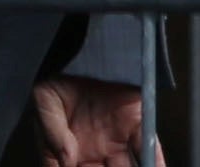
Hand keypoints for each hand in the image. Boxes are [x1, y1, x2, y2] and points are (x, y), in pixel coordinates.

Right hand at [31, 75, 156, 166]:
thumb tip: (66, 160)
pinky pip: (148, 149)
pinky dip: (154, 164)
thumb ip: (53, 131)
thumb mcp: (44, 99)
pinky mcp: (137, 123)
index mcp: (69, 146)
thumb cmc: (55, 71)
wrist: (80, 44)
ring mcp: (117, 138)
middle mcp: (94, 147)